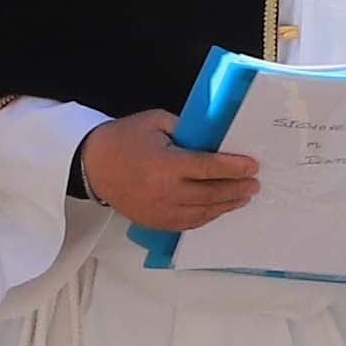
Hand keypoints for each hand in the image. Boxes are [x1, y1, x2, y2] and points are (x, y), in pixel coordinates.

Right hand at [80, 112, 257, 228]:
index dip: (234, 168)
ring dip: (226, 206)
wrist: (92, 165)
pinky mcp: (155, 222)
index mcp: (166, 165)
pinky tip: (219, 209)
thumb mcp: (157, 122)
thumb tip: (215, 141)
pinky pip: (188, 223)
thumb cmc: (124, 139)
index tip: (252, 166)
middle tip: (254, 184)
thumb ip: (187, 131)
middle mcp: (165, 192)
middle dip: (236, 189)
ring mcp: (160, 211)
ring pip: (203, 213)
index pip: (209, 168)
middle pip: (211, 194)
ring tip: (242, 198)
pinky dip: (207, 217)